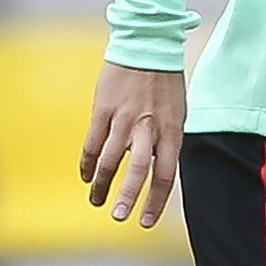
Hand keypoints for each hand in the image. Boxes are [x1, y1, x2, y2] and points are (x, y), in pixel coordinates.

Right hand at [80, 63, 185, 227]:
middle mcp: (150, 126)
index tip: (147, 220)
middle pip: (140, 170)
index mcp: (173, 128)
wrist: (148, 45)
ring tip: (97, 201)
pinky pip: (93, 143)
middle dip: (128, 197)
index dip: (156, 199)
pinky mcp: (104, 110)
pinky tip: (86, 176)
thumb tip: (157, 165)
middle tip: (119, 217)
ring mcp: (125, 118)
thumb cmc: (165, 81)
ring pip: (111, 160)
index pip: (167, 172)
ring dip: (103, 184)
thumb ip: (168, 138)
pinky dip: (88, 163)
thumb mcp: (178, 111)